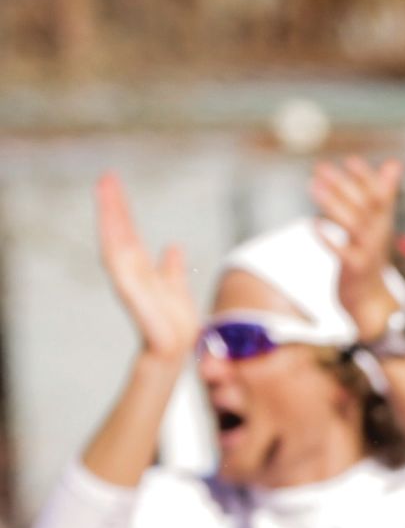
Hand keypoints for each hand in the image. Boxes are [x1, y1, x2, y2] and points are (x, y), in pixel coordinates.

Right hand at [94, 175, 192, 361]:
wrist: (176, 351)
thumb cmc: (174, 324)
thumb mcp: (176, 288)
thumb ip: (172, 269)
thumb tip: (173, 246)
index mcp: (141, 267)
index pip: (128, 232)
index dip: (121, 209)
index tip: (114, 182)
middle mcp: (131, 272)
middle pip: (119, 232)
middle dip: (112, 205)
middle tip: (106, 176)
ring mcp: (129, 282)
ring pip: (115, 243)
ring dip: (110, 218)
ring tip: (105, 191)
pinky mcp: (132, 295)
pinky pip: (119, 267)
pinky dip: (113, 246)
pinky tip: (110, 228)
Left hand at [310, 157, 404, 343]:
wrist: (374, 300)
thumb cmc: (370, 255)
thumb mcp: (379, 223)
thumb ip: (384, 192)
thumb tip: (394, 162)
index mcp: (382, 222)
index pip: (379, 195)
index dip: (366, 178)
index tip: (351, 160)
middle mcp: (378, 235)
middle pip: (366, 207)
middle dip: (345, 185)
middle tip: (322, 167)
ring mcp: (368, 252)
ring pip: (355, 225)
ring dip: (334, 204)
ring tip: (313, 185)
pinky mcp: (355, 270)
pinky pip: (344, 253)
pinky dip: (330, 239)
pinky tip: (313, 225)